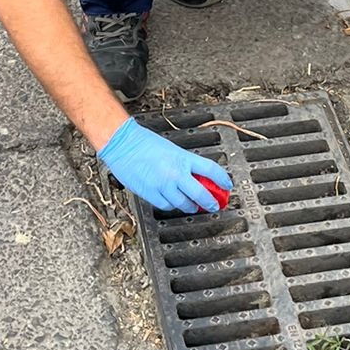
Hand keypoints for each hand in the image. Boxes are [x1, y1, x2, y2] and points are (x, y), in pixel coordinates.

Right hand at [98, 118, 234, 214]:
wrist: (123, 144)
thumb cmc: (144, 143)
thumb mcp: (172, 149)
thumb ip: (185, 164)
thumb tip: (198, 177)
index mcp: (183, 158)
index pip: (211, 170)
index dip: (223, 180)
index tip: (227, 186)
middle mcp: (175, 173)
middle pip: (201, 194)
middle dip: (210, 202)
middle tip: (214, 205)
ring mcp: (162, 185)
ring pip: (184, 204)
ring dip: (191, 206)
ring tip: (193, 206)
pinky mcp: (150, 193)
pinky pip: (166, 206)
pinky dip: (171, 205)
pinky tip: (172, 202)